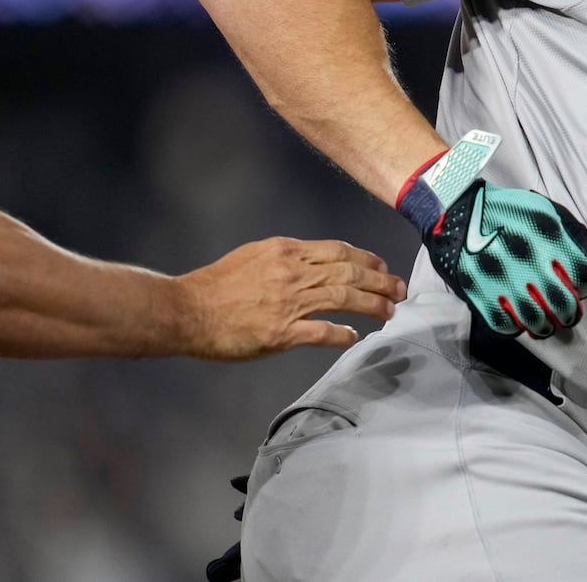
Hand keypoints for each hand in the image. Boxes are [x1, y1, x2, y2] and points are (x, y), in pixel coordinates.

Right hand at [177, 237, 406, 360]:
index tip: (382, 267)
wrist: (187, 310)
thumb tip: (313, 263)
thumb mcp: (254, 256)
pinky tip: (354, 336)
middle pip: (349, 272)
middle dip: (381, 280)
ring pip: (344, 297)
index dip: (366, 259)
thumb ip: (286, 258)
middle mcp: (292, 272)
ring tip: (389, 311)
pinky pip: (322, 332)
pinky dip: (342, 334)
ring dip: (372, 304)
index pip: (339, 250)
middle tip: (400, 289)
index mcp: (286, 251)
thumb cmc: (215, 285)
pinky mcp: (281, 332)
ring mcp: (288, 302)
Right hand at [396, 130, 586, 338]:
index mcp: (547, 231)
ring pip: (536, 320)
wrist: (454, 211)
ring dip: (546, 327)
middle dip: (569, 314)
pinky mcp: (477, 290)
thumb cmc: (510, 213)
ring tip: (546, 323)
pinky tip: (519, 320)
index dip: (584, 287)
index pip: (582, 276)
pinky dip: (517, 328)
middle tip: (565, 314)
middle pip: (563, 303)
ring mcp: (499, 274)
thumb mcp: (551, 214)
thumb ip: (585, 244)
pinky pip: (506, 324)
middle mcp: (525, 254)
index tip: (576, 287)